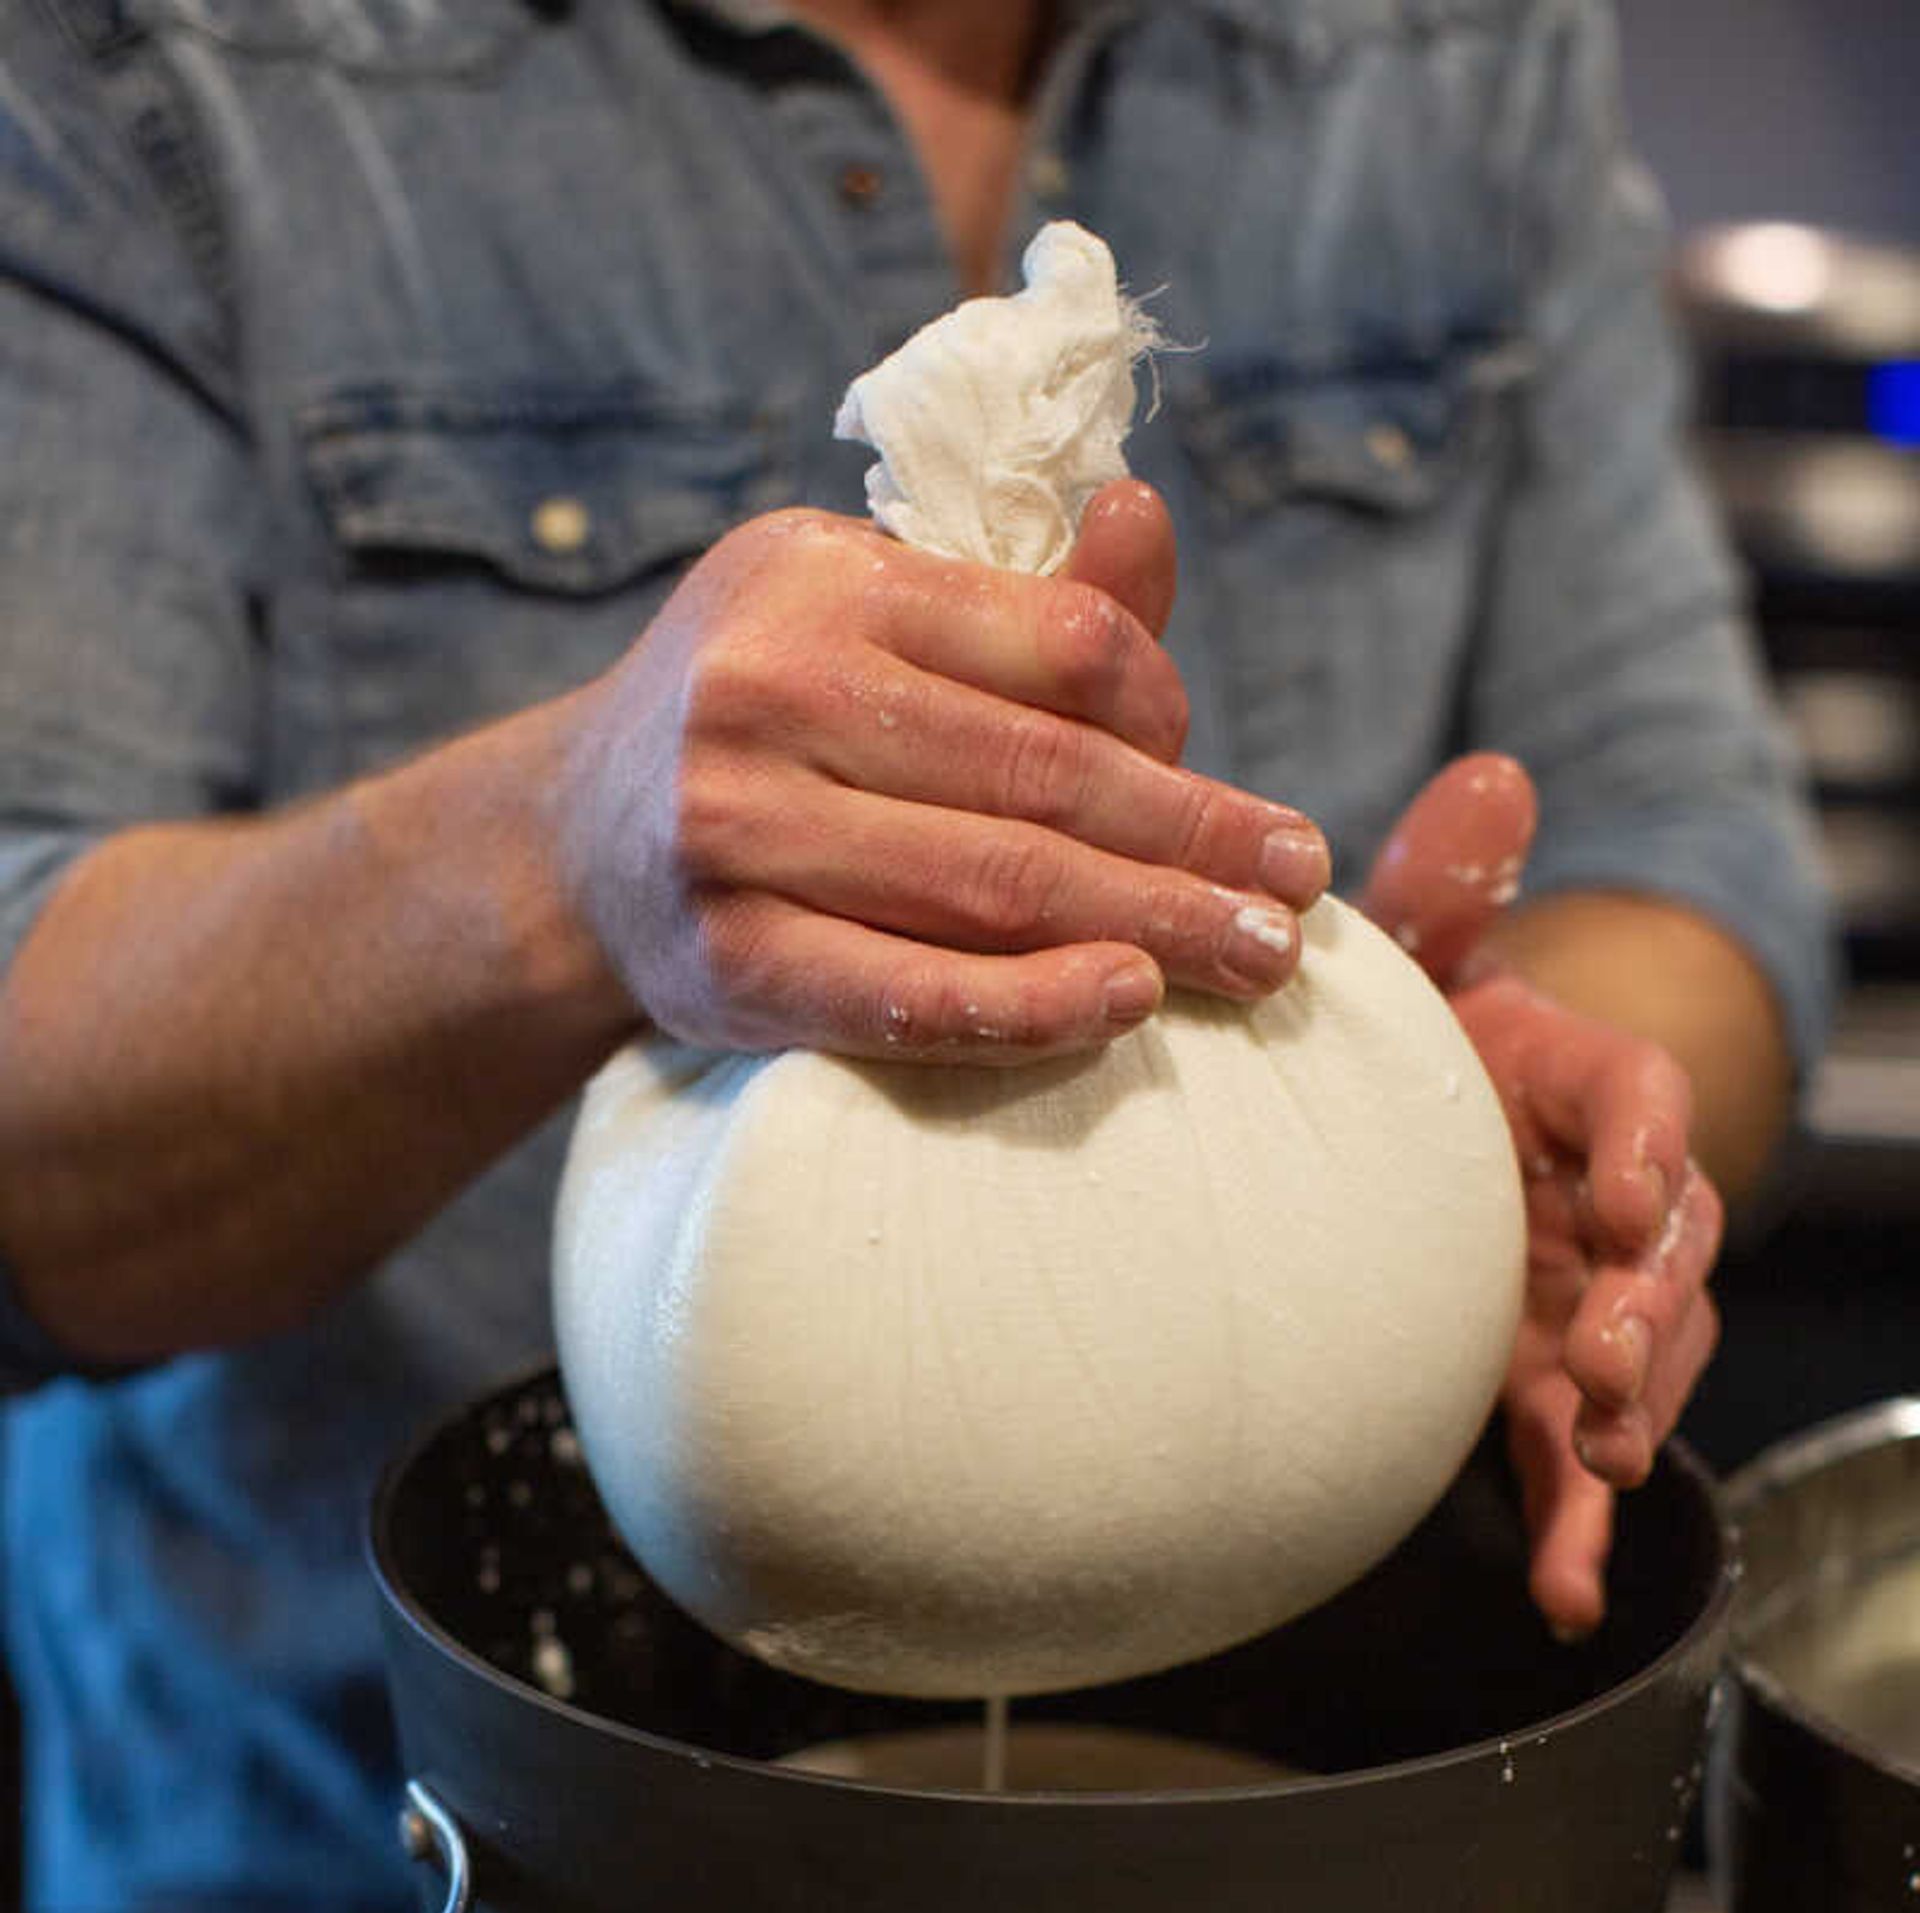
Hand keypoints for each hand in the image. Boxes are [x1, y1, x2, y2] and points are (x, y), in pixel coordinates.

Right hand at [554, 482, 1328, 1060]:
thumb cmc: (765, 724)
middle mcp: (769, 690)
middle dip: (1198, 839)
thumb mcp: (866, 618)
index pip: (1059, 644)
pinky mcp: (727, 966)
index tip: (1229, 792)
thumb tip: (1148, 516)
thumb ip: (1018, 603)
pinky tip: (1126, 1004)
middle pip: (1044, 776)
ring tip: (1258, 957)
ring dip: (1150, 925)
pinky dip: (1029, 1005)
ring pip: (992, 886)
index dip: (1172, 720)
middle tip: (1298, 890)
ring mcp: (738, 833)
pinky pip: (907, 994)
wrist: (569, 849)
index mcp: (824, 579)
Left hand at [1364, 754, 1723, 1633]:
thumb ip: (1441, 882)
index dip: (1646, 1147)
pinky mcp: (1546, 1381)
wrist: (1418, 1118)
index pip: (1639, 1102)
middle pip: (1668, 1252)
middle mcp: (1610, 1197)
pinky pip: (1573, 1459)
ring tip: (1594, 1470)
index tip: (1626, 1194)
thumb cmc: (1419, 1029)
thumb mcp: (1417, 953)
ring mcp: (1591, 1297)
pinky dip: (1577, 1530)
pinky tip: (1561, 1596)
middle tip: (1603, 1360)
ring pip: (1646, 1362)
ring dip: (1630, 1417)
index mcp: (1581, 1081)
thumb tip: (1492, 773)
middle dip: (1650, 1308)